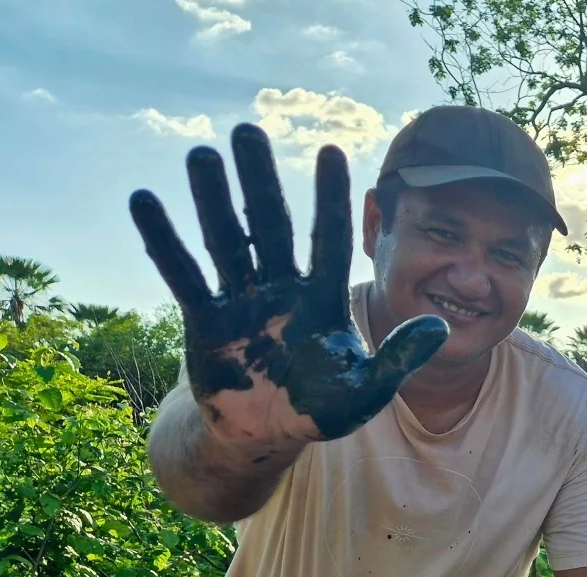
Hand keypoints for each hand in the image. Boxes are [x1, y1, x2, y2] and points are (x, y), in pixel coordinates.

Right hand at [129, 123, 447, 447]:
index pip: (331, 239)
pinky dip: (165, 241)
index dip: (331, 199)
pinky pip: (184, 276)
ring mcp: (242, 302)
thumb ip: (399, 360)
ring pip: (227, 240)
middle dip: (261, 180)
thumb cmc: (319, 411)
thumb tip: (440, 329)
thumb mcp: (366, 391)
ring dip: (213, 199)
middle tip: (248, 129)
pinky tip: (146, 201)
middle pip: (272, 225)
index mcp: (324, 300)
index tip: (332, 150)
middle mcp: (282, 290)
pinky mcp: (205, 322)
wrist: (265, 437)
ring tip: (202, 153)